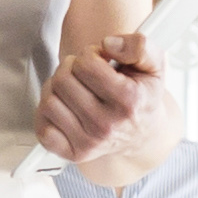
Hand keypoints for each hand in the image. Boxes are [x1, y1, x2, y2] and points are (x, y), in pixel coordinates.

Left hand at [37, 27, 163, 166]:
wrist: (143, 135)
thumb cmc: (143, 97)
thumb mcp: (154, 66)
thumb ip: (140, 46)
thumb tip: (108, 44)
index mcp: (128, 101)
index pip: (86, 64)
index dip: (90, 54)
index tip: (99, 61)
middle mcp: (107, 125)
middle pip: (63, 80)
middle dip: (71, 69)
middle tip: (84, 74)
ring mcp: (89, 142)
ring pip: (49, 101)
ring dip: (57, 89)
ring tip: (73, 89)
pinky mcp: (74, 153)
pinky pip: (43, 129)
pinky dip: (48, 116)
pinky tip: (64, 108)